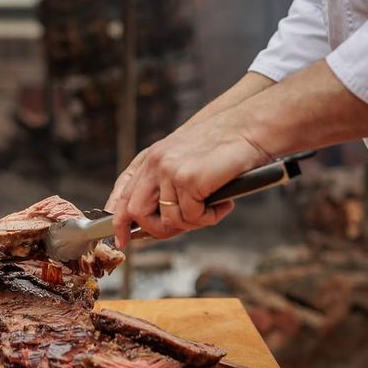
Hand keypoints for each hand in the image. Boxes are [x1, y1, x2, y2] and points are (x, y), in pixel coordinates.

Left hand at [104, 109, 270, 246]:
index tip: (123, 239)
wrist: (248, 128)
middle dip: (156, 230)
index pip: (123, 193)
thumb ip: (166, 183)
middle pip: (135, 212)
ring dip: (194, 223)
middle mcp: (155, 163)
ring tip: (213, 209)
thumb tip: (155, 220)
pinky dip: (211, 217)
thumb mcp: (185, 159)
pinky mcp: (188, 180)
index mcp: (152, 157)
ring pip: (168, 220)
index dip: (119, 220)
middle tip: (181, 230)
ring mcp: (169, 170)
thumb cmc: (223, 145)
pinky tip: (224, 203)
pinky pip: (192, 218)